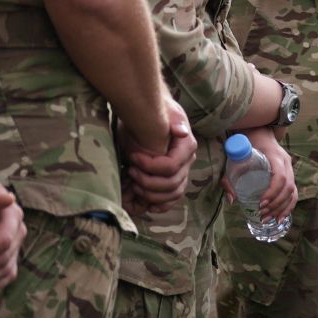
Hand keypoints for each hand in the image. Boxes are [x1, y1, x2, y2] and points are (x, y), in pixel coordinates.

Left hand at [122, 97, 194, 213]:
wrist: (154, 117)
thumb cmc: (157, 113)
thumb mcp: (166, 111)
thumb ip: (174, 121)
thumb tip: (181, 131)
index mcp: (187, 146)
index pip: (171, 166)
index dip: (150, 166)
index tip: (133, 156)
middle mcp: (188, 162)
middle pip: (172, 183)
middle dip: (147, 181)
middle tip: (130, 171)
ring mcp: (182, 173)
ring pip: (172, 194)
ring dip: (151, 194)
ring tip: (133, 183)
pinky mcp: (174, 181)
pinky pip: (172, 199)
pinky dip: (161, 205)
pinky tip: (148, 205)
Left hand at [226, 126, 298, 222]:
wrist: (259, 130)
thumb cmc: (246, 142)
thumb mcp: (234, 156)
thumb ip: (229, 177)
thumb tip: (232, 200)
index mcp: (275, 156)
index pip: (280, 177)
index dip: (272, 192)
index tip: (261, 203)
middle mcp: (286, 162)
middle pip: (288, 187)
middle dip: (276, 204)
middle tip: (262, 214)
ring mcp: (289, 168)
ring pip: (293, 191)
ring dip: (282, 207)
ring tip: (269, 219)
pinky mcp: (289, 174)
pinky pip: (293, 192)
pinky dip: (288, 206)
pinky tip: (281, 217)